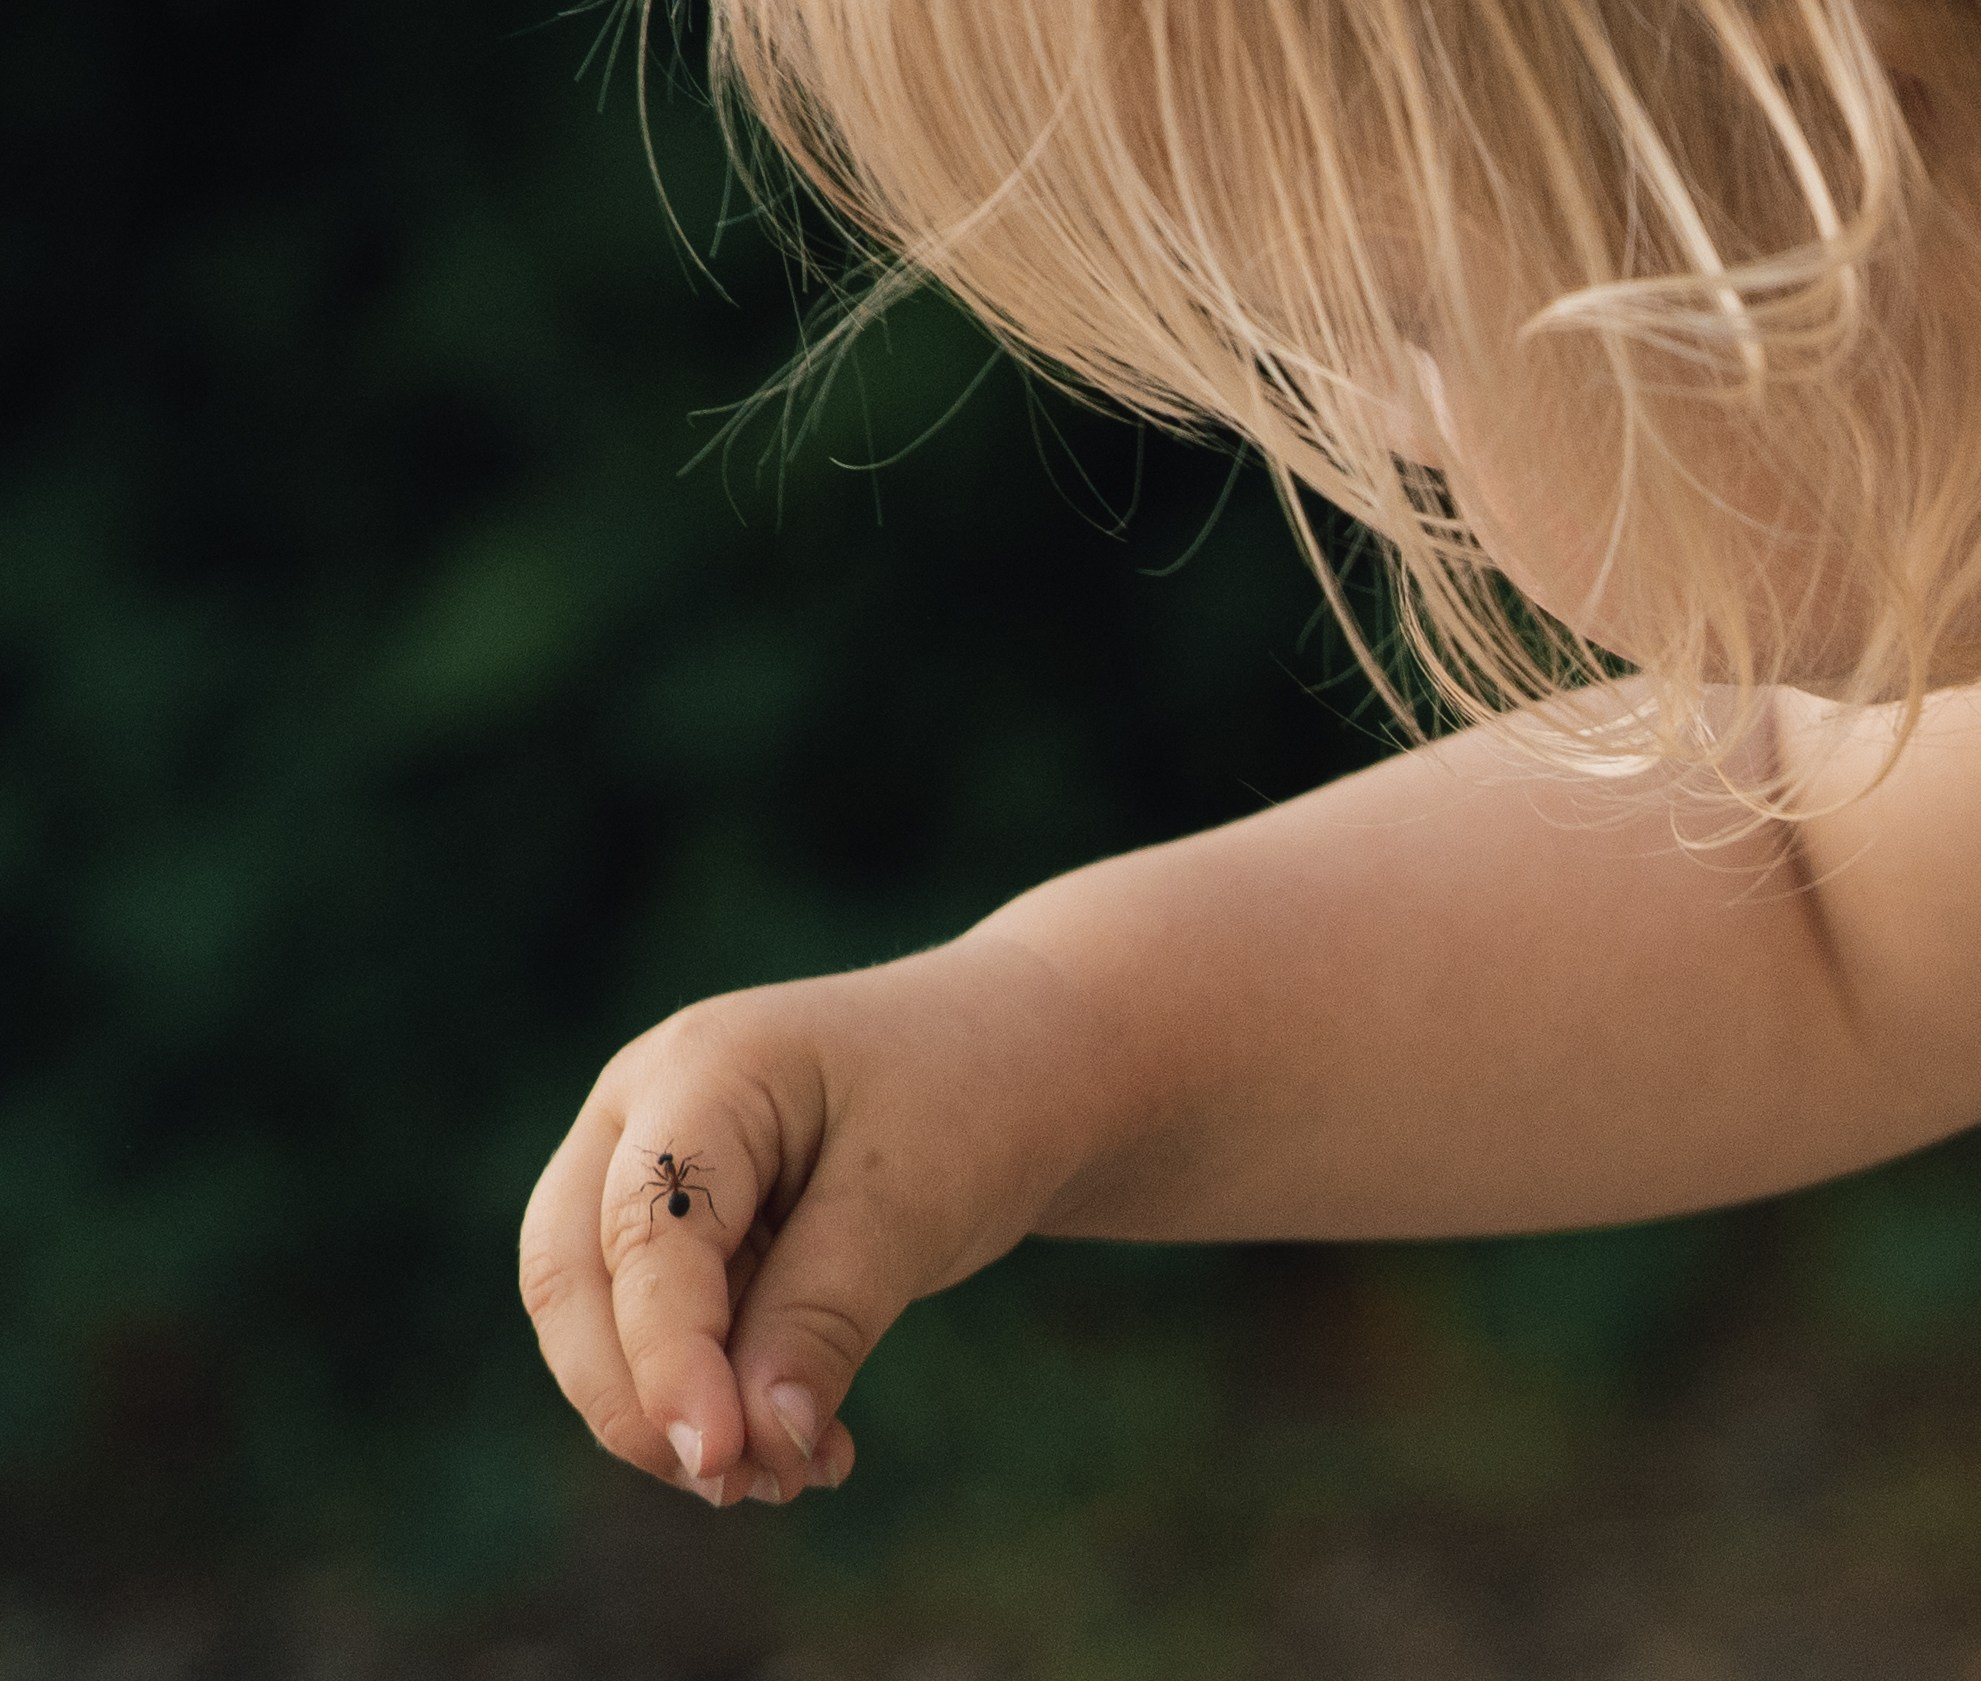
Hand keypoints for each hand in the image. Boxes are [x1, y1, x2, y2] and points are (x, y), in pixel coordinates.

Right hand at [518, 934, 1124, 1504]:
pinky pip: (669, 1331)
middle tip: (741, 1486)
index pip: (641, 1230)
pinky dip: (723, 1400)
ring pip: (608, 1318)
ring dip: (683, 1415)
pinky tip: (809, 1448)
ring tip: (794, 1476)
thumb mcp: (915, 1202)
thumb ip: (823, 1317)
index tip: (720, 1458)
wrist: (1032, 1064)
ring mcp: (659, 1168)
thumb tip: (753, 1445)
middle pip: (575, 1275)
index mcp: (701, 1067)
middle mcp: (649, 1110)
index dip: (665, 1357)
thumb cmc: (976, 1102)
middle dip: (640, 1400)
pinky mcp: (692, 1231)